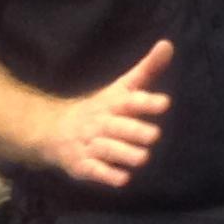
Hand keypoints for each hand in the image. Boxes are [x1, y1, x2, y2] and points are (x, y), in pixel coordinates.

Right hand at [44, 39, 172, 187]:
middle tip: (154, 135)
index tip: (164, 102)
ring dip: (125, 153)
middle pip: (118, 127)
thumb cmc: (101, 109)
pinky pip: (94, 170)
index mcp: (113, 104)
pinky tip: (123, 179)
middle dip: (135, 130)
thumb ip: (147, 69)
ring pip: (108, 149)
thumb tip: (168, 44)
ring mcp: (89, 144)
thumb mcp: (123, 88)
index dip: (146, 102)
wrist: (54, 129)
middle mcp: (101, 123)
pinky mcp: (82, 164)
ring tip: (143, 158)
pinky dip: (107, 175)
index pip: (130, 101)